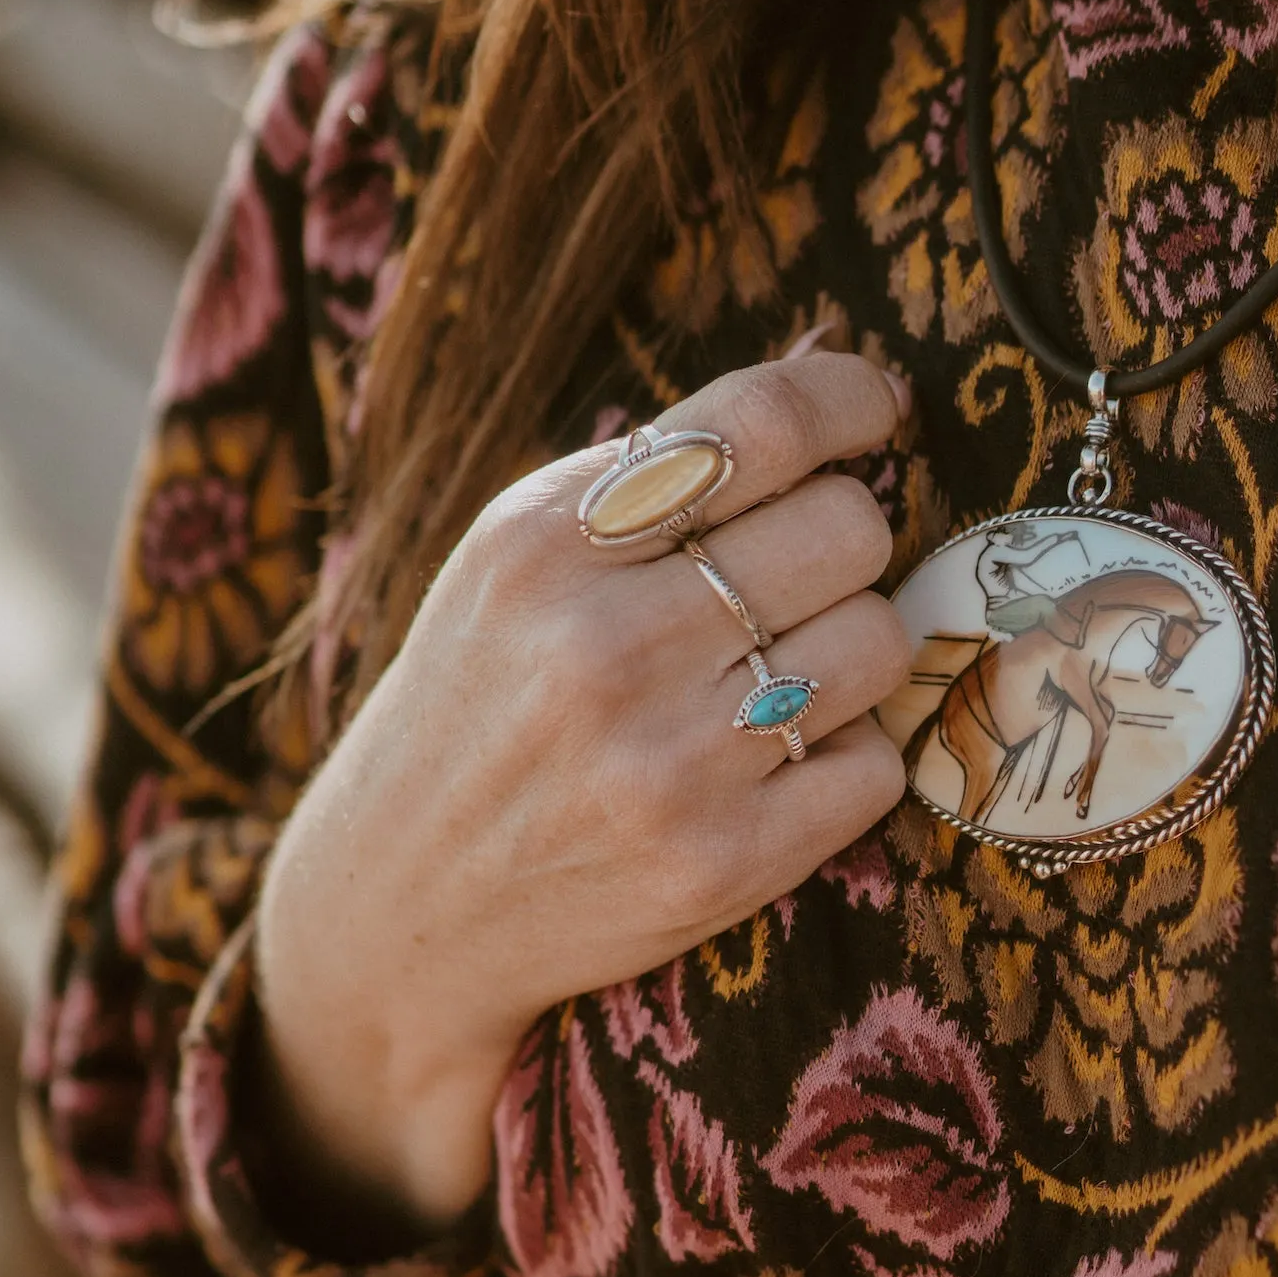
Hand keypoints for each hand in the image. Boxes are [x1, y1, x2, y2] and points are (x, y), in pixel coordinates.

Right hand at [254, 328, 912, 1227]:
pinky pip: (874, 764)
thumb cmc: (480, 705)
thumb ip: (651, 473)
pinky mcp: (721, 864)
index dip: (850, 400)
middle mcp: (603, 647)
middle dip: (842, 541)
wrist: (398, 905)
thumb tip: (829, 371)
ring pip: (879, 641)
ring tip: (776, 675)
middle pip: (848, 528)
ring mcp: (666, 764)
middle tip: (794, 578)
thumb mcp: (512, 561)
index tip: (876, 409)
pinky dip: (843, 757)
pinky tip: (770, 765)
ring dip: (852, 649)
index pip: (757, 424)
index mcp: (544, 545)